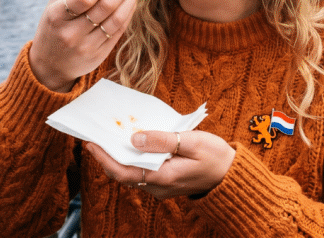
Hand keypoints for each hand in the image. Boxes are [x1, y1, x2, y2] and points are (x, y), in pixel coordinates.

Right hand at [28, 0, 141, 92]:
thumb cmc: (52, 28)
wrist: (49, 66)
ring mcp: (87, 46)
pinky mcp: (99, 55)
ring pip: (116, 20)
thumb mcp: (52, 7)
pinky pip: (119, 31)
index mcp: (57, 17)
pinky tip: (132, 0)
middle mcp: (72, 33)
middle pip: (105, 7)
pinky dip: (128, 13)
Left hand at [85, 130, 235, 198]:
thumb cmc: (215, 156)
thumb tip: (134, 138)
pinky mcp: (166, 182)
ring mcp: (162, 187)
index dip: (104, 159)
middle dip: (106, 156)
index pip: (124, 172)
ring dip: (119, 157)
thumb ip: (162, 140)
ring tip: (108, 137)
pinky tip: (131, 143)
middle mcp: (159, 186)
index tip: (90, 144)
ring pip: (132, 173)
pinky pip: (143, 172)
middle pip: (124, 173)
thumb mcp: (192, 142)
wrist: (233, 175)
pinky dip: (132, 158)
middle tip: (93, 137)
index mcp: (163, 177)